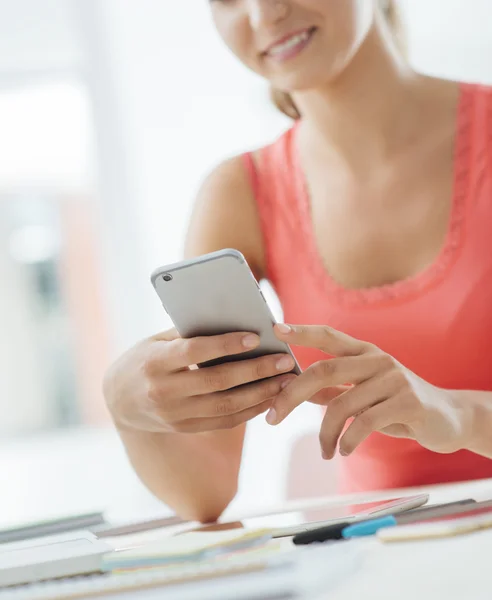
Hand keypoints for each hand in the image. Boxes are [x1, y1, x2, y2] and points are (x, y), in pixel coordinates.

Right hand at [103, 329, 295, 433]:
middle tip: (285, 360)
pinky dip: (250, 410)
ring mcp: (175, 414)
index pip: (195, 352)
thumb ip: (189, 333)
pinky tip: (270, 398)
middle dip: (256, 371)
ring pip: (226, 406)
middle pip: (218, 382)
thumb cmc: (144, 359)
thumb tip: (234, 320)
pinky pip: (224, 421)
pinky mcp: (185, 428)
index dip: (226, 344)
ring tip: (287, 381)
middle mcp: (164, 391)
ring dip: (261, 394)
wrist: (118, 400)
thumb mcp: (157, 341)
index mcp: (155, 362)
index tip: (255, 337)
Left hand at [268, 324, 472, 458]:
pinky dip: (348, 441)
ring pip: (342, 404)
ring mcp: (394, 379)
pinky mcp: (408, 402)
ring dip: (325, 433)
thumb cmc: (398, 404)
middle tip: (272, 418)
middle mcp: (378, 359)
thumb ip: (334, 390)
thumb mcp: (364, 393)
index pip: (329, 335)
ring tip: (325, 451)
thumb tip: (297, 391)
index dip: (302, 331)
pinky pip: (366, 422)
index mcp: (364, 352)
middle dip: (292, 395)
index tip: (276, 330)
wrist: (448, 418)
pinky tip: (344, 451)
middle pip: (324, 370)